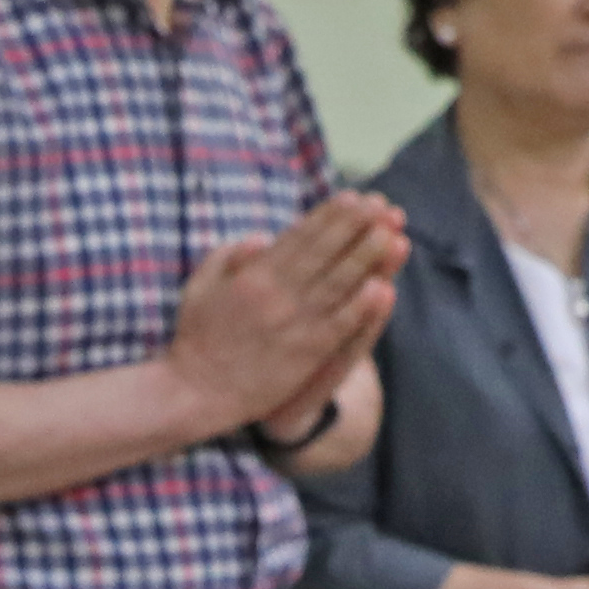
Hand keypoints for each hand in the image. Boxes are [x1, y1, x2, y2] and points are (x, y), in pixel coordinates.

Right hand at [170, 192, 407, 437]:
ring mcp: (294, 323)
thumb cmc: (196, 337)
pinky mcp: (306, 353)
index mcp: (254, 275)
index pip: (299, 237)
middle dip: (355, 225)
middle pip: (325, 252)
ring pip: (338, 283)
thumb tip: (264, 238)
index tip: (352, 197)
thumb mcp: (201, 285)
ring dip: (367, 257)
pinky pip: (339, 325)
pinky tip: (382, 287)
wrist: (196, 391)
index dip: (328, 215)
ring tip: (392, 235)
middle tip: (381, 205)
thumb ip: (229, 255)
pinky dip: (361, 306)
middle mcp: (277, 294)